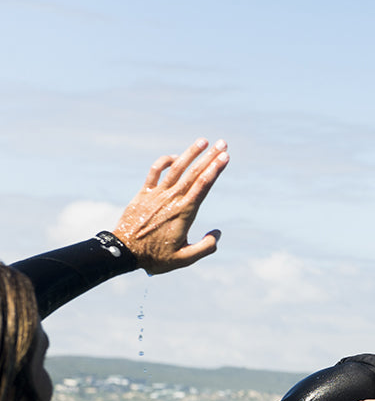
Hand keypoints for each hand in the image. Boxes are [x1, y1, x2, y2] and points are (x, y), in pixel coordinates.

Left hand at [112, 138, 229, 273]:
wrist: (123, 252)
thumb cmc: (155, 257)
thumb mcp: (184, 259)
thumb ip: (205, 248)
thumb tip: (218, 233)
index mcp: (184, 213)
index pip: (202, 185)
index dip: (214, 170)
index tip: (225, 157)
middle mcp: (171, 199)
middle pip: (194, 173)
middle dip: (210, 157)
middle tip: (222, 144)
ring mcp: (156, 194)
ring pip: (176, 168)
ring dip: (190, 153)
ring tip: (203, 141)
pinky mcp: (144, 194)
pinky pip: (155, 172)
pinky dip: (165, 161)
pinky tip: (175, 157)